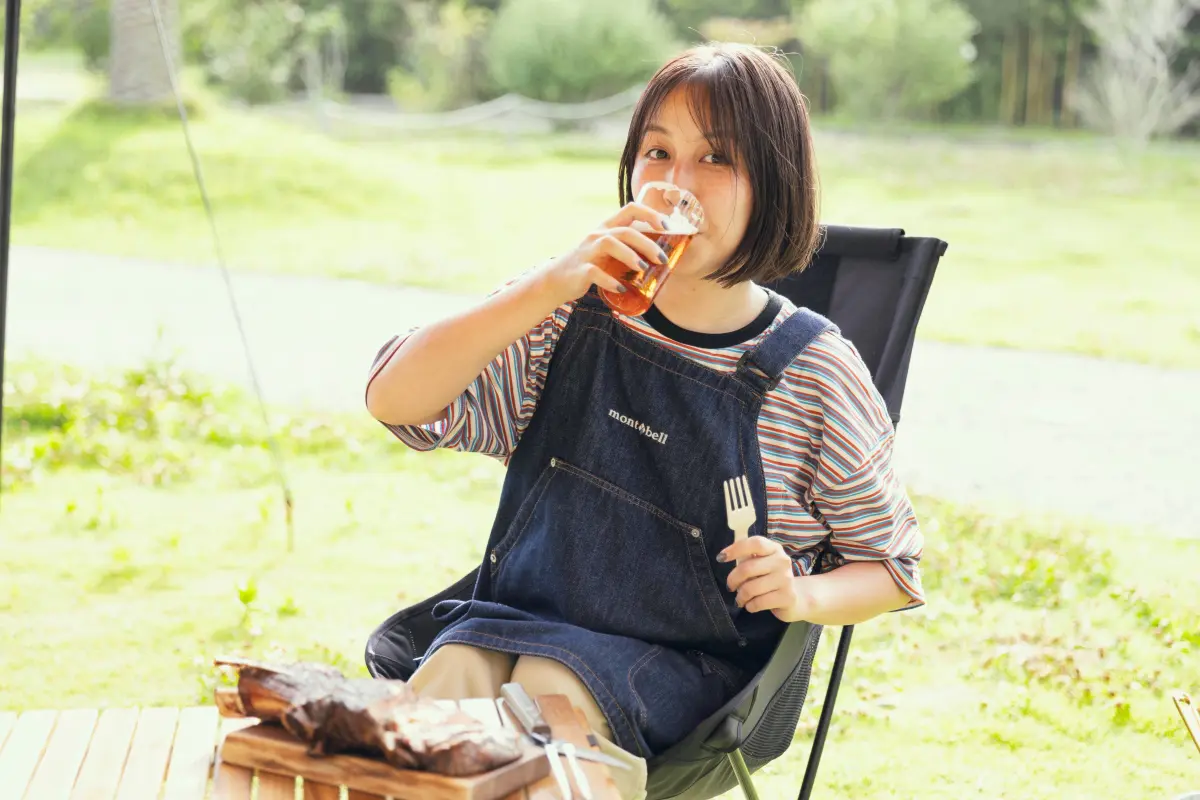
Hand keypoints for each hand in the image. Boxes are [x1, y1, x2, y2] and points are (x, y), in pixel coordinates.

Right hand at [536, 202, 672, 302]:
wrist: (558, 279)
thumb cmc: (590, 264)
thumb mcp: (608, 250)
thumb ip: (628, 247)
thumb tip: (662, 255)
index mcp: (607, 227)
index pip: (631, 209)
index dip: (651, 214)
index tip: (667, 227)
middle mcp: (597, 235)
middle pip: (625, 231)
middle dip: (647, 243)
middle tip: (662, 259)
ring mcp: (587, 251)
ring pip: (610, 244)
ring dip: (629, 256)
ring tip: (643, 269)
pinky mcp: (581, 270)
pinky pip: (595, 272)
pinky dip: (610, 280)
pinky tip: (621, 288)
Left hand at [719, 537, 806, 621]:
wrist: (795, 598)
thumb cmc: (771, 578)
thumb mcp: (761, 564)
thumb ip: (747, 558)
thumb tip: (725, 557)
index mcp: (774, 549)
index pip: (755, 543)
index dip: (736, 549)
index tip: (721, 558)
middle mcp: (782, 561)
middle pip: (747, 568)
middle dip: (733, 579)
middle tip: (730, 586)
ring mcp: (786, 579)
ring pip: (750, 588)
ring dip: (740, 596)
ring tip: (740, 598)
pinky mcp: (787, 597)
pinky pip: (758, 603)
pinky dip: (749, 606)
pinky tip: (751, 605)